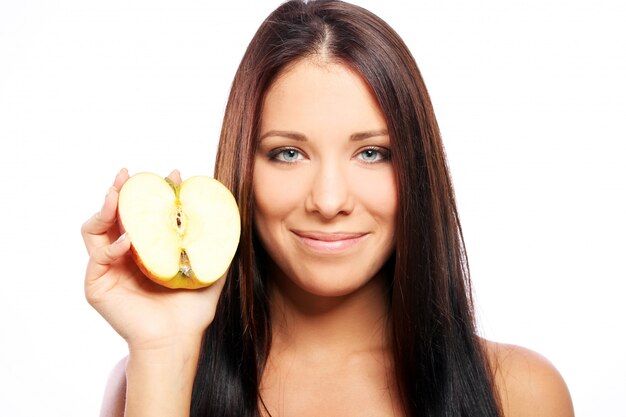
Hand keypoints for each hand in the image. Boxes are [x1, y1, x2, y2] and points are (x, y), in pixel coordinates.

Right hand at [81, 169, 225, 351]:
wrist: (178, 339)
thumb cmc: (191, 309)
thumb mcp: (209, 270)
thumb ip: (217, 247)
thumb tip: (231, 218)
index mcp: (146, 248)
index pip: (144, 212)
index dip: (154, 191)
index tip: (173, 176)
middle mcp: (124, 254)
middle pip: (114, 213)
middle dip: (120, 190)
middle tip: (129, 174)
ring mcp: (109, 268)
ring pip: (96, 229)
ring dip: (105, 209)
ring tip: (118, 197)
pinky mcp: (98, 284)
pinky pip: (99, 257)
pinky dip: (112, 246)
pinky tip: (129, 240)